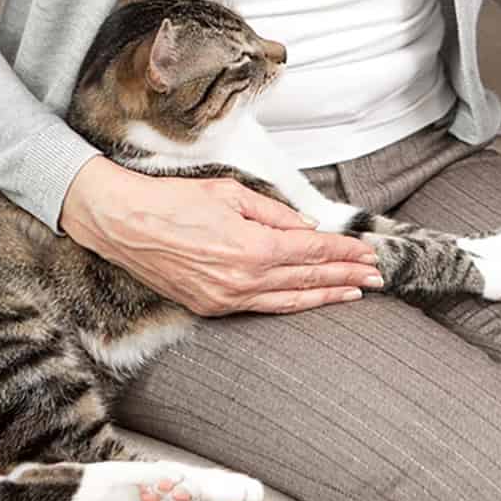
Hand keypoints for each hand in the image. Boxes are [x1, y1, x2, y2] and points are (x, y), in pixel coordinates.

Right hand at [59, 157, 381, 315]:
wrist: (123, 224)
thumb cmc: (174, 200)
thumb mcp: (232, 192)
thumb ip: (275, 212)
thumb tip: (308, 225)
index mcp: (253, 246)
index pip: (312, 250)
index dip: (344, 251)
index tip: (368, 252)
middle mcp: (244, 278)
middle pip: (308, 278)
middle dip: (346, 275)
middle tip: (377, 276)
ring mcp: (227, 297)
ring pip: (289, 300)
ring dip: (326, 295)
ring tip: (356, 292)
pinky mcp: (211, 306)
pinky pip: (262, 307)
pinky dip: (292, 304)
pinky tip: (311, 300)